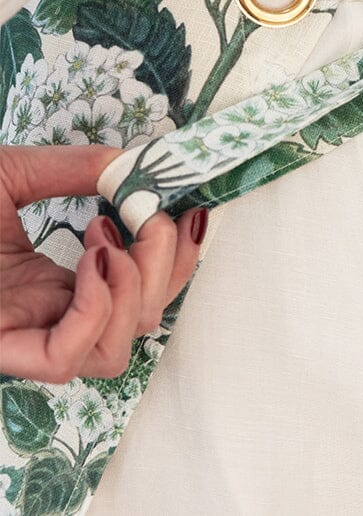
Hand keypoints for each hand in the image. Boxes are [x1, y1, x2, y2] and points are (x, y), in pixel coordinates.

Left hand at [0, 144, 206, 381]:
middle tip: (156, 219)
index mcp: (48, 284)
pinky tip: (94, 259)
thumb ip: (73, 169)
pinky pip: (66, 358)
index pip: (135, 294)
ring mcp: (18, 339)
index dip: (176, 260)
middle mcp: (41, 318)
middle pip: (136, 329)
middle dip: (167, 272)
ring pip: (110, 353)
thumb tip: (135, 164)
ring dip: (135, 289)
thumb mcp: (11, 173)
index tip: (184, 209)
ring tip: (108, 235)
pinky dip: (98, 308)